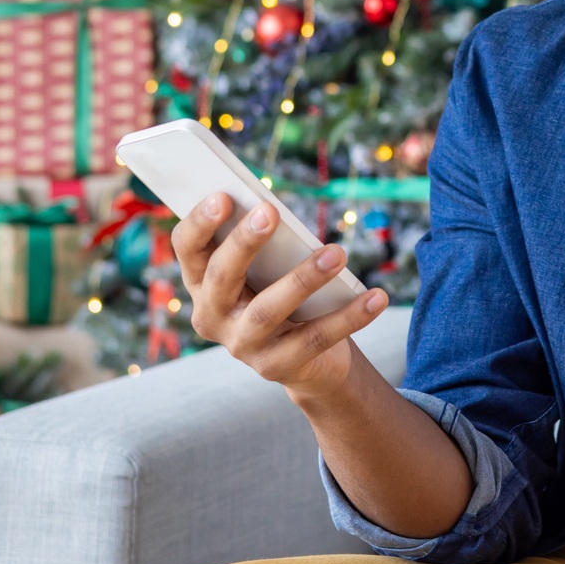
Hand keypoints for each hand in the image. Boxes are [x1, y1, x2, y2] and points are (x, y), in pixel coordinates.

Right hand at [173, 192, 388, 401]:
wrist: (306, 361)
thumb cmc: (280, 293)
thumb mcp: (266, 268)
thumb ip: (262, 242)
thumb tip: (275, 210)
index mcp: (201, 282)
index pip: (188, 249)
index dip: (199, 223)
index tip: (223, 196)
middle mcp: (212, 316)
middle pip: (222, 276)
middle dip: (244, 242)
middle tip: (270, 210)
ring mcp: (242, 346)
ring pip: (267, 311)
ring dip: (303, 279)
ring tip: (337, 252)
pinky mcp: (276, 368)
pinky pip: (315, 339)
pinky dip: (349, 316)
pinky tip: (376, 296)